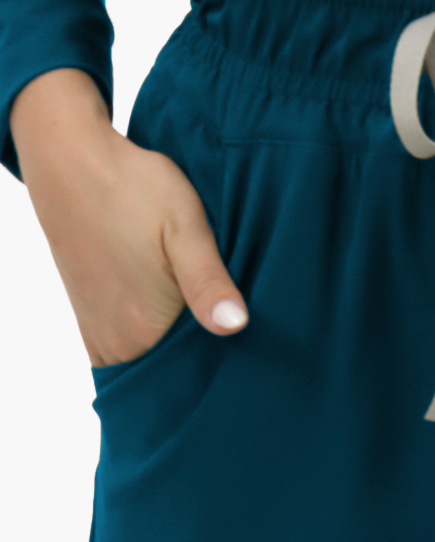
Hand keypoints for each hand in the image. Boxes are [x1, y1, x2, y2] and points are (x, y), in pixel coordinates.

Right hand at [10, 67, 247, 369]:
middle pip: (171, 375)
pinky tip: (176, 308)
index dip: (225, 366)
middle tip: (235, 327)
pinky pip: (130, 344)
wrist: (75, 163)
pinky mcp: (89, 316)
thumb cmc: (135, 189)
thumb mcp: (186, 228)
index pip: (193, 378)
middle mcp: (114, 344)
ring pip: (150, 360)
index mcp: (140, 331)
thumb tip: (236, 327)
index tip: (252, 349)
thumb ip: (209, 281)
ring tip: (208, 316)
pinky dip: (153, 336)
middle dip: (204, 360)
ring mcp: (97, 332)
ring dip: (177, 347)